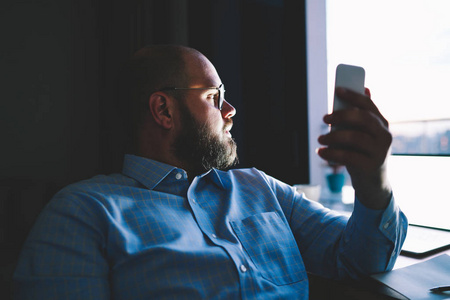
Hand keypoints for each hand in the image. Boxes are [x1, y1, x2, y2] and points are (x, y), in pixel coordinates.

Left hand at [317, 87, 391, 209]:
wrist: (372, 183)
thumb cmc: (362, 153)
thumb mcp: (361, 134)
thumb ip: (358, 116)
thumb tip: (363, 88)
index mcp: (381, 124)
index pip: (369, 105)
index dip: (353, 95)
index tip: (337, 90)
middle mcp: (384, 136)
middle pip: (363, 118)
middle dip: (341, 115)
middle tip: (324, 119)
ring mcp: (380, 152)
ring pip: (355, 137)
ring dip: (333, 137)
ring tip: (320, 140)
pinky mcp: (371, 166)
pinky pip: (348, 156)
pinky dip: (332, 154)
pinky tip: (321, 153)